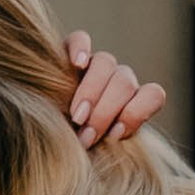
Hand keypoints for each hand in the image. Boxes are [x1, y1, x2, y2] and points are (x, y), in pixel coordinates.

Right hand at [65, 32, 167, 151]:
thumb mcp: (95, 155)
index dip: (136, 113)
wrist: (42, 137)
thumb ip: (110, 146)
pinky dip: (80, 49)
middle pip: (125, 82)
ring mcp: (96, 65)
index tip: (114, 135)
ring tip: (76, 116)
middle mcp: (118, 81)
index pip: (153, 94)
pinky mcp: (70, 51)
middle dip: (106, 111)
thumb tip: (114, 141)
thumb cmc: (72, 151)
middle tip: (85, 136)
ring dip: (92, 90)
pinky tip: (76, 64)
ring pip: (106, 63)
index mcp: (133, 102)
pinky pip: (80, 38)